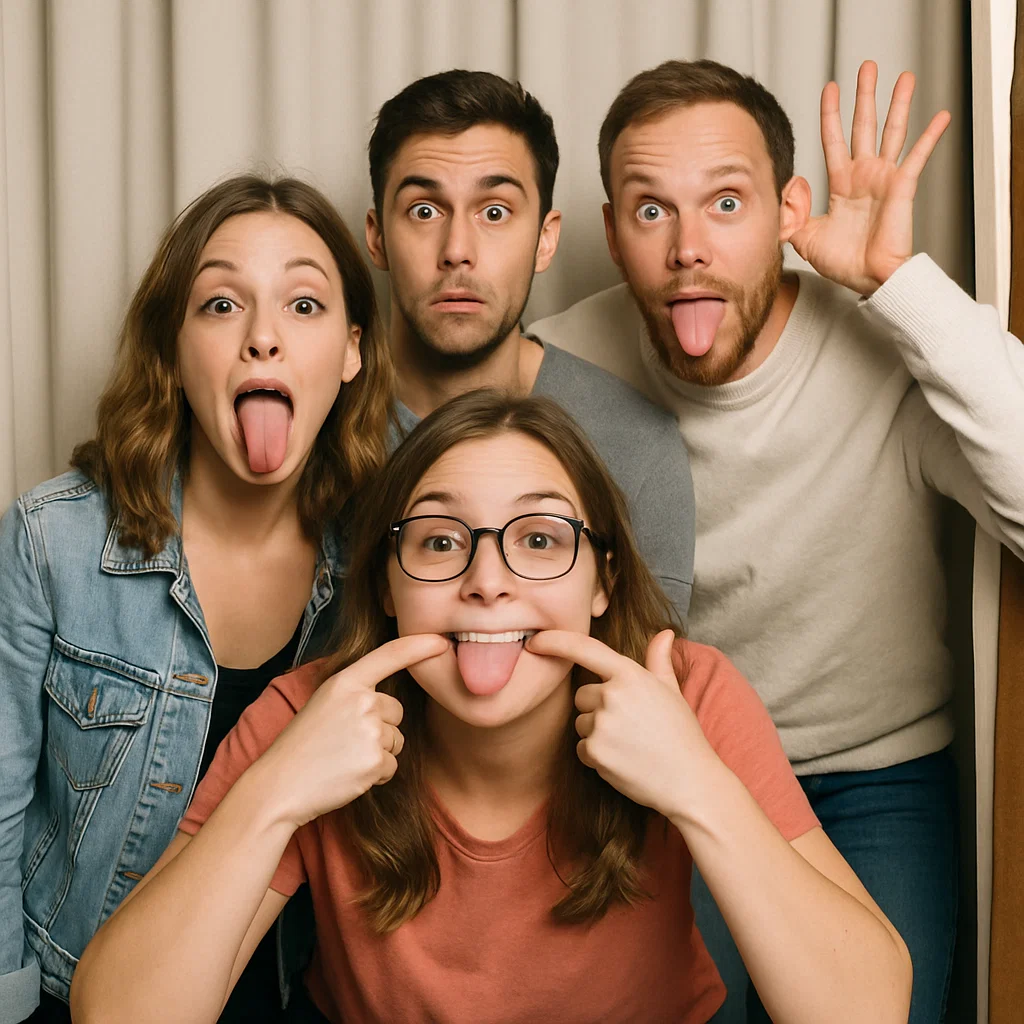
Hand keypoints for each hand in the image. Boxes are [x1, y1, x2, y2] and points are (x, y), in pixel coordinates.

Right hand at [254, 633, 448, 827]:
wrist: (280, 786)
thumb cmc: (301, 746)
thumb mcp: (324, 704)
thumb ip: (356, 694)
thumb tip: (388, 700)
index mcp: (345, 682)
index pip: (389, 656)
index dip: (417, 646)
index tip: (440, 642)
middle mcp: (361, 701)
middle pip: (396, 710)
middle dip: (381, 727)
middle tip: (345, 742)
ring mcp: (370, 730)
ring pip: (397, 739)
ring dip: (378, 753)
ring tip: (344, 758)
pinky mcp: (375, 760)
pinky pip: (392, 765)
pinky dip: (376, 774)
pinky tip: (349, 774)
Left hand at [525, 629, 714, 818]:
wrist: (690, 781)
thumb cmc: (681, 734)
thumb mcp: (672, 691)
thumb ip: (658, 660)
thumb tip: (663, 633)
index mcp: (630, 675)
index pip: (584, 648)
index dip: (554, 640)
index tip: (534, 641)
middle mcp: (612, 695)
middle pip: (581, 695)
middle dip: (596, 708)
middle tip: (628, 724)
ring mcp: (602, 724)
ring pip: (581, 723)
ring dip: (596, 733)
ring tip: (629, 744)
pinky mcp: (595, 752)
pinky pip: (581, 748)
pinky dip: (596, 756)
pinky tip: (623, 760)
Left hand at [788, 60, 950, 294]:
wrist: (868, 280)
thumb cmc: (843, 263)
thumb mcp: (804, 238)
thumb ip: (791, 214)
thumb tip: (788, 188)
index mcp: (842, 184)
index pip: (834, 141)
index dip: (831, 114)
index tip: (830, 88)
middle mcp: (864, 176)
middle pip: (864, 126)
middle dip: (865, 95)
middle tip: (866, 67)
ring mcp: (884, 179)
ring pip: (892, 132)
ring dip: (898, 103)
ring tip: (904, 76)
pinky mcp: (901, 187)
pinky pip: (918, 157)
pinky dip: (930, 136)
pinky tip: (941, 115)